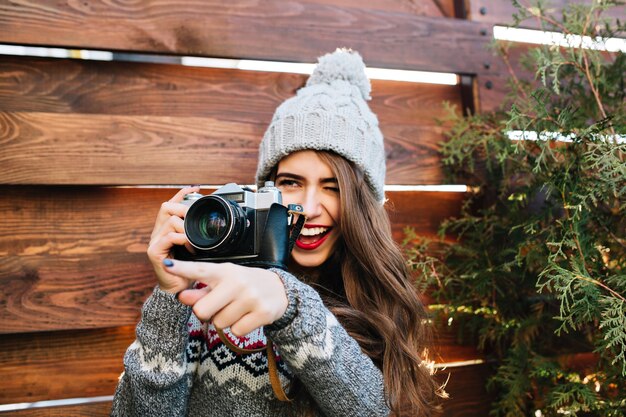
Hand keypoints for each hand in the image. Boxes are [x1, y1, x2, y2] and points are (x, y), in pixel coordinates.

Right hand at [147, 186, 199, 293]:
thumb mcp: (196, 246)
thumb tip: (211, 222)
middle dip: (182, 209)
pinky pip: (167, 238)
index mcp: (166, 228)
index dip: (181, 194)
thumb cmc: (188, 268)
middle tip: (194, 219)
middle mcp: (158, 232)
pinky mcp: (154, 252)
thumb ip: (197, 233)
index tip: (195, 188)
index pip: (171, 204)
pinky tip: (190, 247)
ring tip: (194, 240)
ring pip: (169, 221)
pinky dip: (181, 239)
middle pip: (166, 207)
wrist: (179, 289)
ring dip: (185, 228)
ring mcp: (154, 241)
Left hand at [163, 260, 288, 336]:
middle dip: (206, 313)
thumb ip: (201, 290)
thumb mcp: (224, 282)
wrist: (279, 290)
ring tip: (236, 309)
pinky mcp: (262, 313)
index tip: (167, 265)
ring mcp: (251, 298)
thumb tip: (181, 297)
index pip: (199, 270)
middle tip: (218, 306)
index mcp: (225, 271)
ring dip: (224, 321)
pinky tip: (247, 316)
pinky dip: (238, 328)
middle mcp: (238, 282)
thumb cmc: (244, 285)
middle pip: (202, 310)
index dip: (182, 269)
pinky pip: (236, 331)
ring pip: (219, 323)